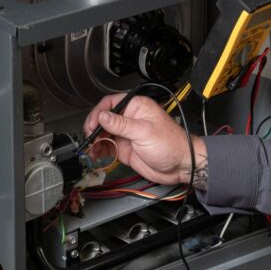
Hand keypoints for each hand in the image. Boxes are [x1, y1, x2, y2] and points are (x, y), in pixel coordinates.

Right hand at [83, 94, 207, 186]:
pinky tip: (95, 154)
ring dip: (95, 141)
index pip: (110, 103)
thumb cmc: (171, 145)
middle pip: (104, 119)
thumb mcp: (144, 132)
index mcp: (137, 107)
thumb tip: (103, 116)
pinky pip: (108, 147)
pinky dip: (99, 150)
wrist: (180, 166)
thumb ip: (121, 124)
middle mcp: (130, 119)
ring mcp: (127, 134)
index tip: (92, 124)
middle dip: (94, 129)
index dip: (98, 113)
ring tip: (90, 149)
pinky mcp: (125, 148)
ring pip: (103, 134)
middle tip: (89, 138)